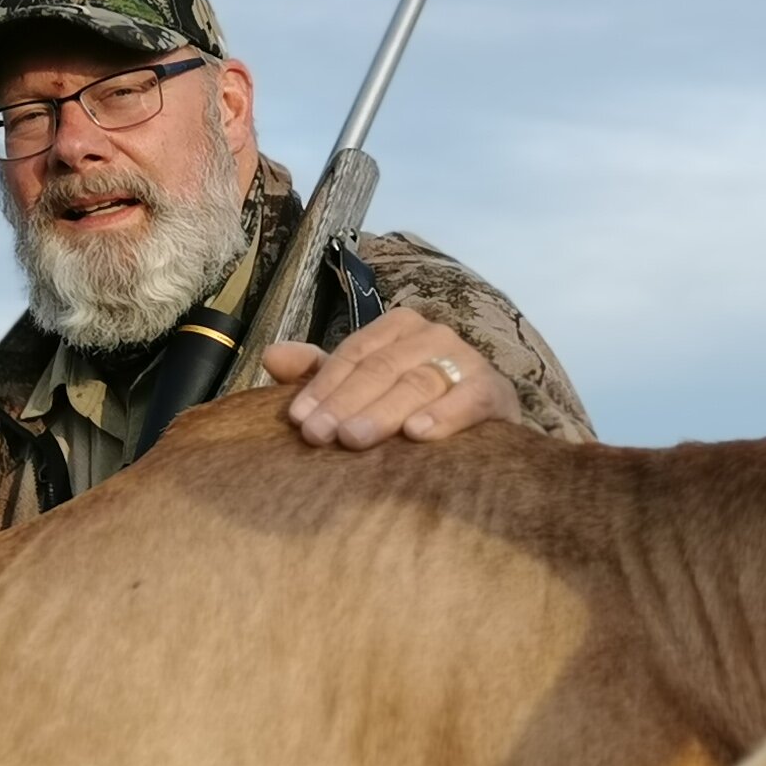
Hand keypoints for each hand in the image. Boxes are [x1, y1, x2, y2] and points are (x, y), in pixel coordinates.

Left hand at [270, 309, 511, 448]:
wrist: (481, 427)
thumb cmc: (409, 405)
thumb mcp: (360, 387)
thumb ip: (318, 373)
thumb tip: (271, 356)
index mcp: (397, 327)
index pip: (353, 354)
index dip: (323, 387)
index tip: (298, 421)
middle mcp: (432, 335)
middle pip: (381, 368)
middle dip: (346, 403)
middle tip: (320, 436)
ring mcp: (466, 360)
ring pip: (417, 384)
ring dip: (384, 412)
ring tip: (354, 439)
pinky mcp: (494, 391)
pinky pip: (467, 400)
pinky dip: (443, 416)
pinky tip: (418, 434)